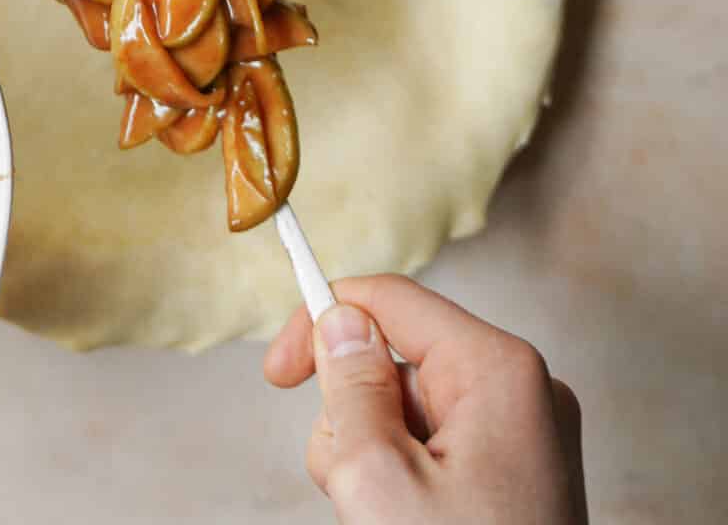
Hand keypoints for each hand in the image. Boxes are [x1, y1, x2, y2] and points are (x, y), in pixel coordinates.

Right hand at [264, 275, 587, 523]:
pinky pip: (440, 446)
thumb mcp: (378, 478)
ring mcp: (526, 437)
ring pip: (412, 409)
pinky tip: (407, 522)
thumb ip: (350, 386)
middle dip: (354, 416)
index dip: (322, 322)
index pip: (391, 301)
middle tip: (352, 486)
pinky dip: (407, 479)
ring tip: (385, 517)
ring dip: (376, 456)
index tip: (277, 373)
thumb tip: (341, 321)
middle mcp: (524, 391)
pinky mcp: (520, 475)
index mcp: (499, 370)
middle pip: (398, 360)